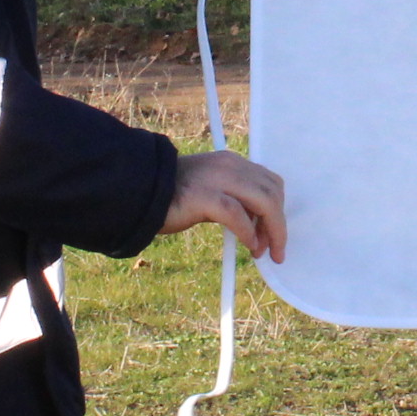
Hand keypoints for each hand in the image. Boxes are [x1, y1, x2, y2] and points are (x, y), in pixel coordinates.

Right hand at [166, 149, 287, 259]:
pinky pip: (237, 215)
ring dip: (271, 231)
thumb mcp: (210, 193)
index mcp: (231, 163)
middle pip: (272, 193)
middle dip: (278, 224)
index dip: (277, 210)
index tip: (271, 234)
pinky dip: (248, 232)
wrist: (138, 192)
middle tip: (273, 249)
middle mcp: (229, 166)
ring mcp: (217, 179)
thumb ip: (233, 202)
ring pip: (263, 202)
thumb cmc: (171, 197)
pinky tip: (248, 245)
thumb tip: (256, 228)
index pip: (269, 183)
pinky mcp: (205, 196)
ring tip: (263, 252)